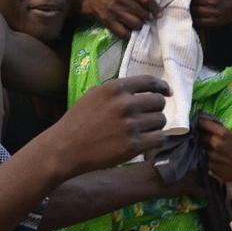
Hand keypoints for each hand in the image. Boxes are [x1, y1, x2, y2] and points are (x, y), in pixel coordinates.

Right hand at [46, 75, 169, 178]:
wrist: (64, 149)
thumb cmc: (78, 121)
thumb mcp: (95, 94)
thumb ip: (118, 90)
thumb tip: (145, 88)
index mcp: (115, 88)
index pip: (150, 81)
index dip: (162, 86)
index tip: (167, 92)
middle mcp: (125, 104)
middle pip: (159, 102)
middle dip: (156, 108)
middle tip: (149, 116)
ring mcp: (130, 126)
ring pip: (161, 121)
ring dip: (156, 125)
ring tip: (144, 130)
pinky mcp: (133, 146)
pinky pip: (159, 138)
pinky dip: (156, 140)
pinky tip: (148, 141)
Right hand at [75, 0, 160, 39]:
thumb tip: (155, 7)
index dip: (156, 9)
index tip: (159, 15)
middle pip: (142, 13)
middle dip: (147, 18)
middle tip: (146, 19)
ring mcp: (114, 11)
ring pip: (136, 24)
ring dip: (140, 26)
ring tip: (138, 24)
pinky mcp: (109, 22)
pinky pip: (124, 33)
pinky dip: (130, 34)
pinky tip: (130, 32)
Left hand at [197, 116, 231, 190]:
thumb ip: (221, 131)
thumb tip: (209, 124)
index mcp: (223, 134)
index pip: (203, 124)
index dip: (199, 122)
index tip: (197, 121)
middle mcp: (216, 144)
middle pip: (199, 136)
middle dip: (199, 134)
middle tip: (200, 134)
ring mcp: (212, 157)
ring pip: (200, 148)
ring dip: (201, 147)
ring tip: (205, 146)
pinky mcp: (211, 167)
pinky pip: (203, 160)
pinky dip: (205, 158)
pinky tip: (211, 157)